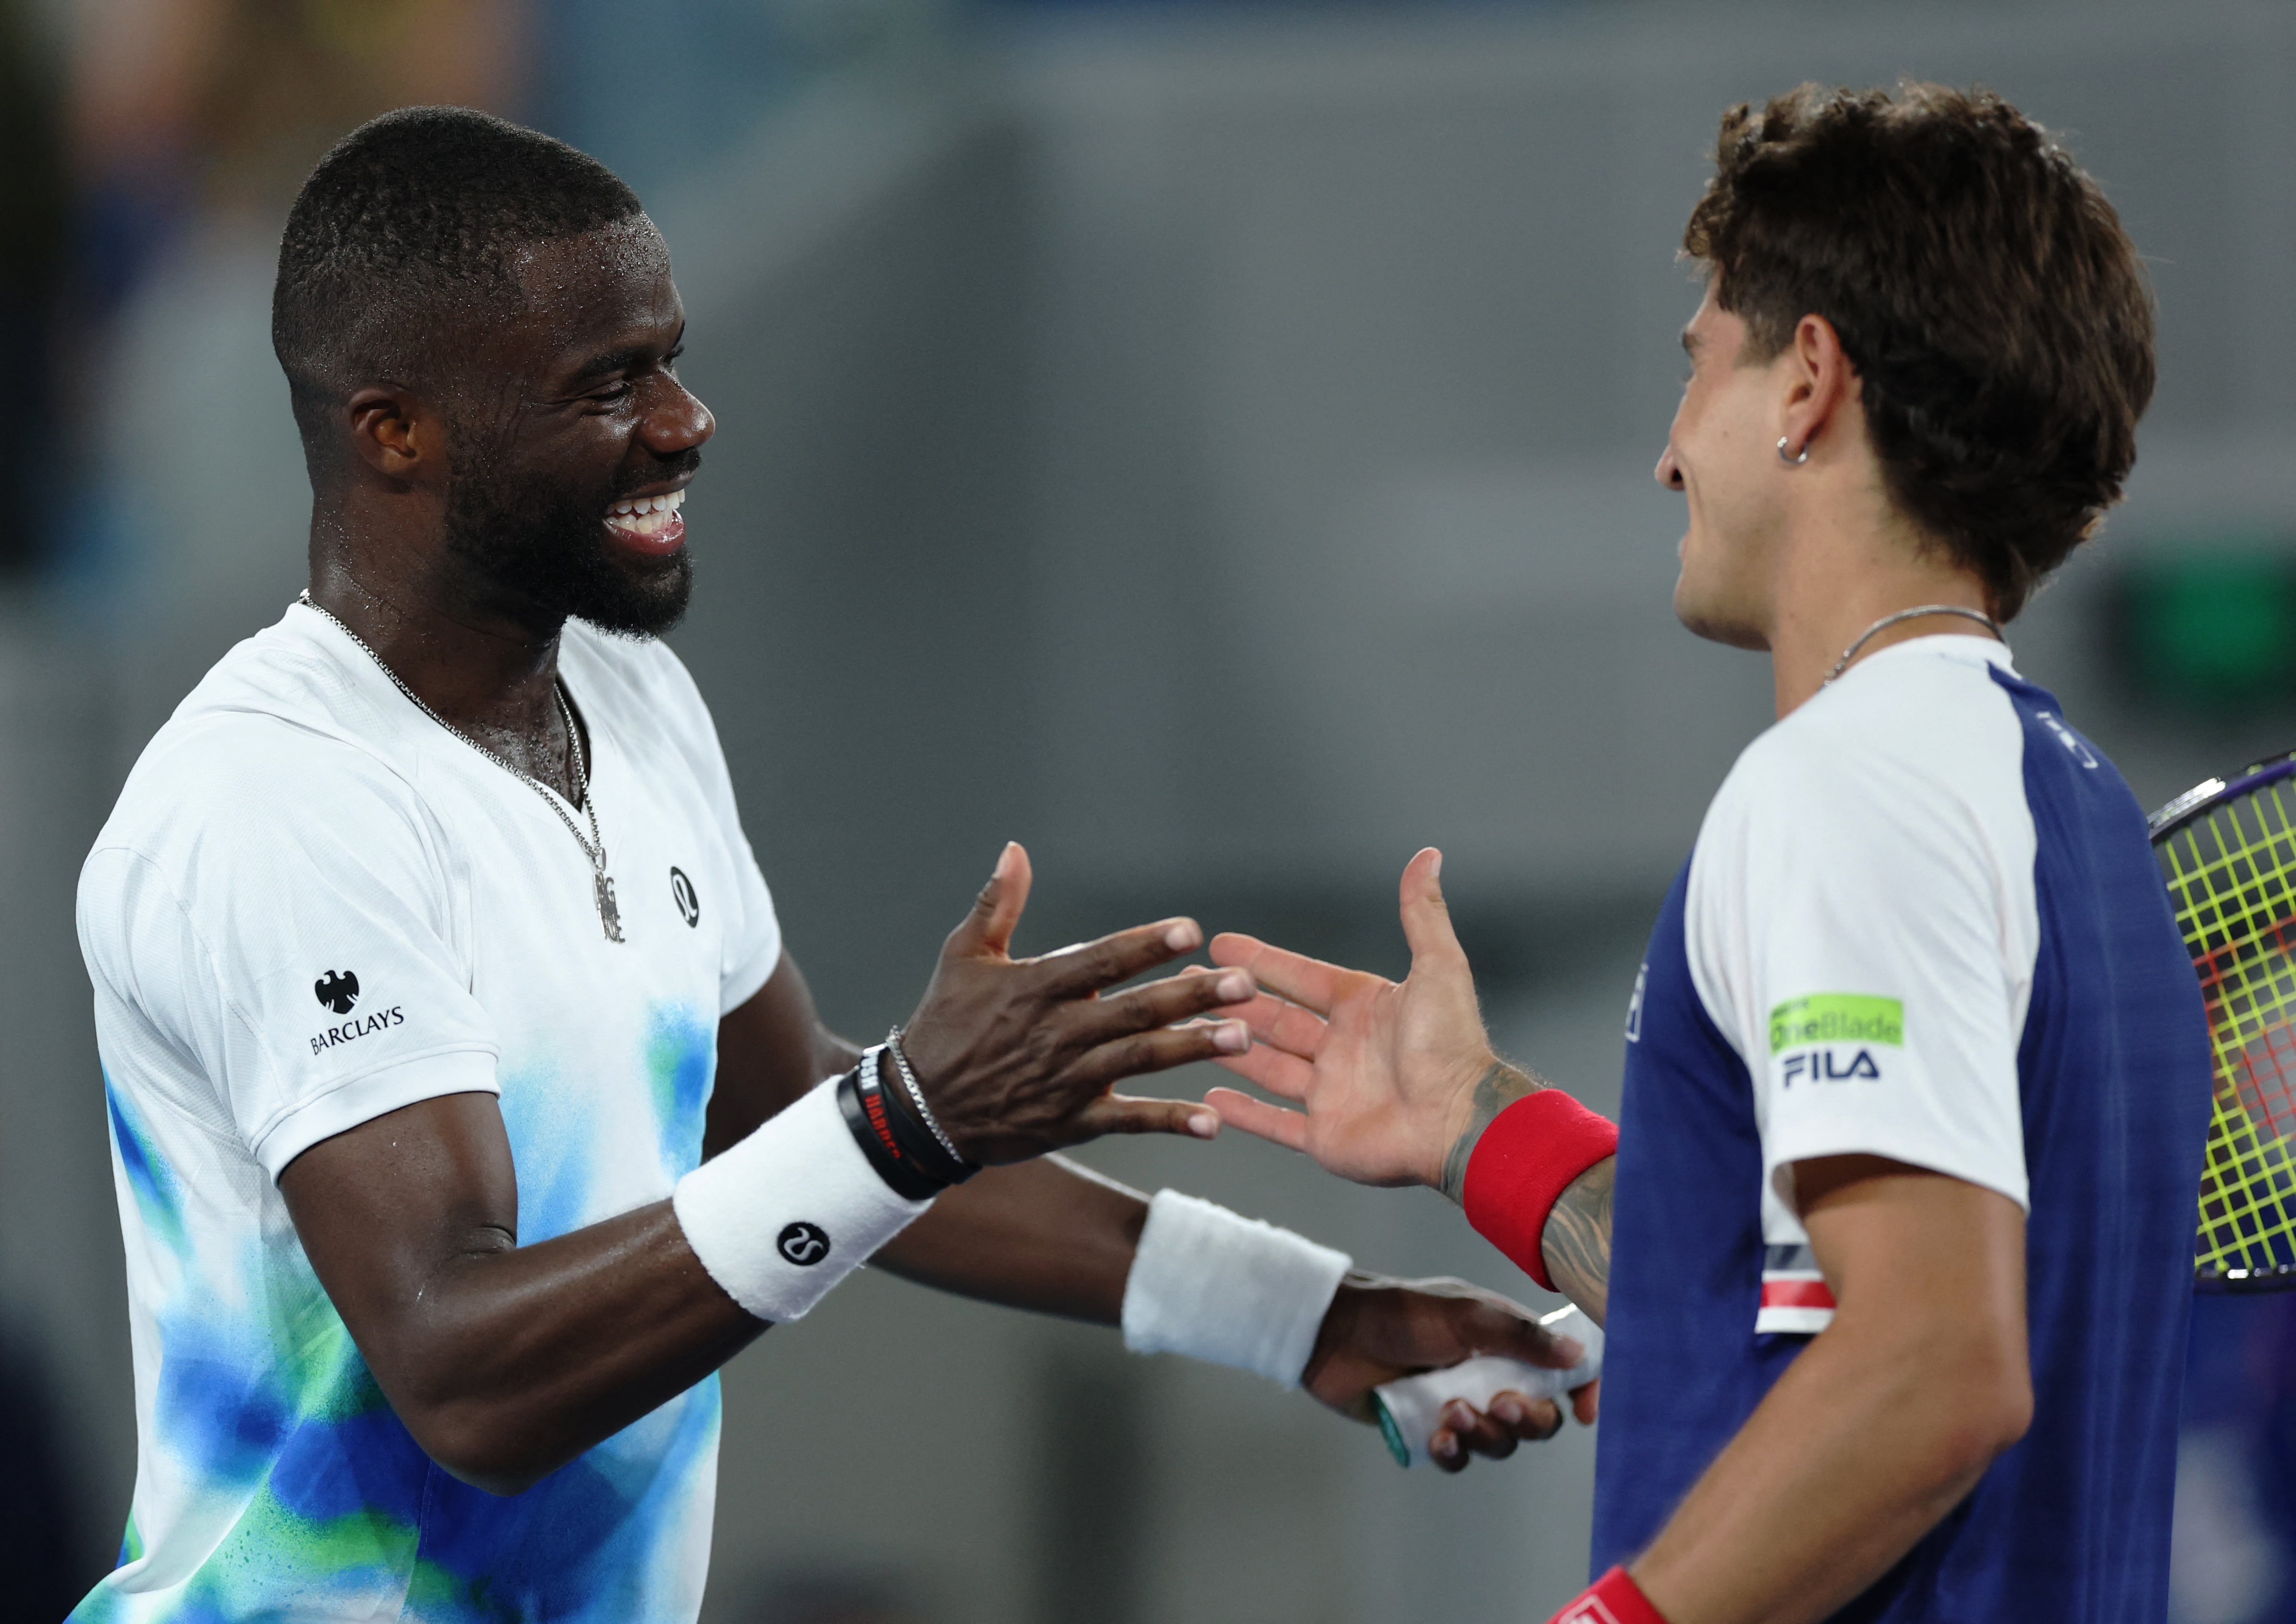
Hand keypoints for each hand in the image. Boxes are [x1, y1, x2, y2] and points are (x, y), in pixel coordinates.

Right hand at [899, 843, 1255, 1164]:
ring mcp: (1067, 1080)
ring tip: (1243, 1038)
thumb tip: (1015, 849)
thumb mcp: (963, 956)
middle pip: (1134, 1011)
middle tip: (1244, 985)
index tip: (1191, 931)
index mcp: (1035, 987)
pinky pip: (1127, 1121)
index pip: (1099, 961)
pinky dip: (1169, 1121)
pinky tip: (1212, 1122)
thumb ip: (997, 902)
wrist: (920, 1108)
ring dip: (1193, 1049)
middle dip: (1191, 996)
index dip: (1145, 946)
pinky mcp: (1071, 1122)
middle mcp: (1057, 1033)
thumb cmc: (945, 1023)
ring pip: (1139, 1060)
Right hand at [1204, 848, 1495, 1187]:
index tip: (1222, 944)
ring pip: (1268, 1066)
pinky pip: (1275, 1123)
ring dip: (1230, 1049)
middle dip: (1236, 1002)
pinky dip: (1243, 1113)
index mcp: (1365, 1010)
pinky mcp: (1325, 1137)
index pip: (1303, 978)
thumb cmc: (1451, 1045)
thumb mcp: (1438, 967)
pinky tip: (1209, 1099)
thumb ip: (1422, 913)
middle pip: (1278, 1021)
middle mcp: (1344, 1050)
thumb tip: (1429, 855)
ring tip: (1187, 1030)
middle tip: (1190, 984)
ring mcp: (1331, 1095)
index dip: (1263, 961)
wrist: (1458, 1122)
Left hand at [1304, 1272, 1600, 1471]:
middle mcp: (1488, 1374)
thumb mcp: (1464, 1314)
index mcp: (1504, 1341)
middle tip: (1501, 1407)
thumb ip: (1520, 1336)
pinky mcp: (1430, 1429)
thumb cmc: (1398, 1312)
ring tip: (1451, 1414)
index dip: (1582, 1390)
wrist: (1334, 1333)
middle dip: (1528, 1419)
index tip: (1586, 1411)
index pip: (1560, 1369)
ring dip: (1484, 1434)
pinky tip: (1437, 1437)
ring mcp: (1460, 1404)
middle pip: (1537, 1416)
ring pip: (1500, 1442)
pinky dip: (1454, 1453)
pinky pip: (1460, 1458)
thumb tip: (1577, 1355)